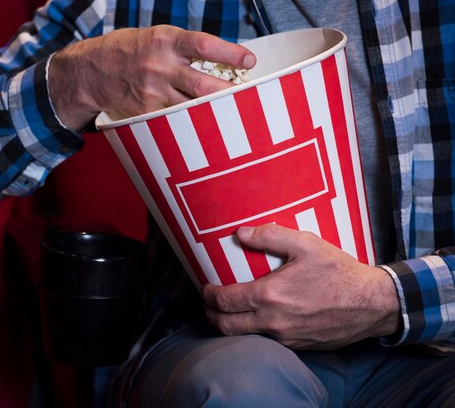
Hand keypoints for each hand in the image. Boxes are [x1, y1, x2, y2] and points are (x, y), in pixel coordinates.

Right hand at [48, 25, 255, 129]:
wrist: (90, 71)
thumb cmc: (129, 50)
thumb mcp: (156, 37)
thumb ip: (184, 48)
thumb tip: (221, 63)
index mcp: (165, 41)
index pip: (204, 46)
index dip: (230, 54)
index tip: (249, 61)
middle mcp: (160, 67)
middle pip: (203, 85)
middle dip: (228, 94)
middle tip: (246, 97)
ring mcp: (152, 93)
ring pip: (191, 107)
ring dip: (212, 111)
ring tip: (229, 113)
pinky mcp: (146, 112)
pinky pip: (174, 120)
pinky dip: (189, 122)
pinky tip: (200, 125)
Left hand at [202, 224, 400, 349]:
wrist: (372, 304)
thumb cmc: (339, 272)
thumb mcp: (306, 244)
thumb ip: (270, 236)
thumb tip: (240, 233)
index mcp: (269, 296)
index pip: (225, 301)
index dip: (209, 295)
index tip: (206, 288)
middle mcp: (273, 322)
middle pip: (226, 326)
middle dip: (211, 315)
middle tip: (209, 304)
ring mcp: (285, 338)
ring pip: (245, 337)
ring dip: (231, 326)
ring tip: (229, 312)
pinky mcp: (298, 346)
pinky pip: (267, 341)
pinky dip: (254, 331)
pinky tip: (258, 318)